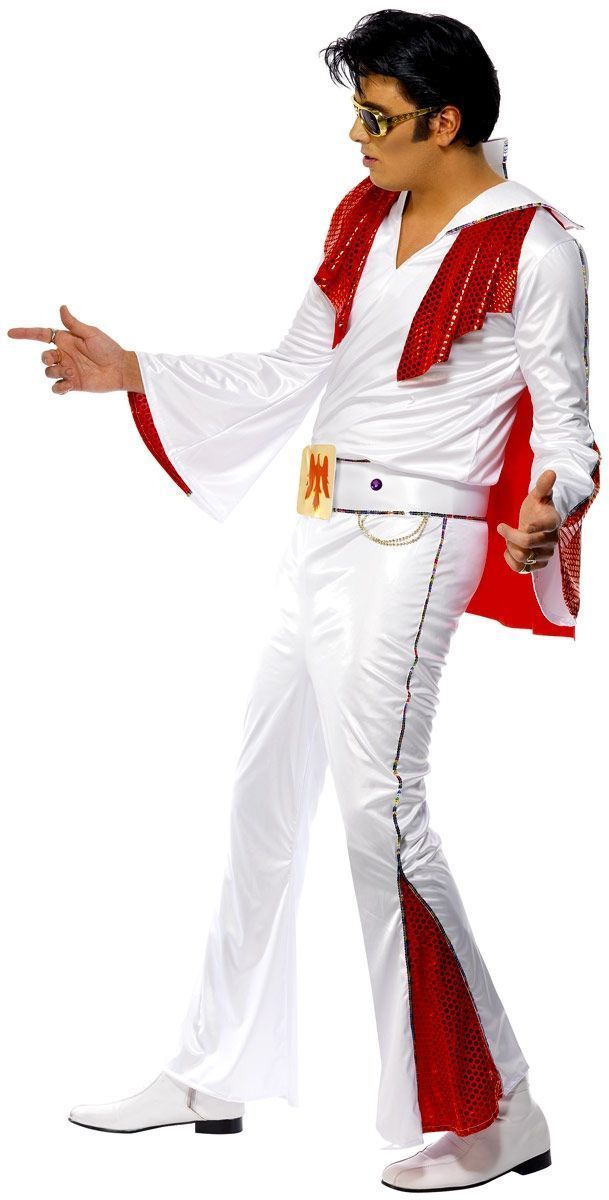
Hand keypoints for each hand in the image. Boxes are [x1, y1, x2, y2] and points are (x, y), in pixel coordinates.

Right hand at [7, 304, 132, 393]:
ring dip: (57, 372)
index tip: (10, 333)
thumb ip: (74, 324)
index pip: (41, 335)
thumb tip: (61, 307)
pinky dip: (59, 388)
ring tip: (72, 372)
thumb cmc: (108, 348)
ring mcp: (68, 370)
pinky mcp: (73, 384)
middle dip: (46, 359)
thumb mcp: (91, 333)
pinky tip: (68, 385)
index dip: (25, 334)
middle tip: (58, 359)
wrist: (120, 368)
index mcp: (66, 340)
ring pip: (49, 372)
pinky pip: (57, 388)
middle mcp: (64, 355)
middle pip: (43, 357)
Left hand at [496, 469, 561, 573]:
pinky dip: (511, 561)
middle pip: (527, 544)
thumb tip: (550, 472)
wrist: (536, 524)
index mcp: (553, 523)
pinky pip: (521, 569)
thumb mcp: (538, 496)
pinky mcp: (537, 565)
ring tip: (508, 540)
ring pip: (524, 558)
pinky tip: (508, 550)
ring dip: (510, 548)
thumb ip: (543, 486)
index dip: (533, 526)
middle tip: (502, 528)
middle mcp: (551, 541)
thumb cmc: (537, 509)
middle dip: (510, 536)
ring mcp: (545, 555)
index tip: (525, 522)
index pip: (545, 527)